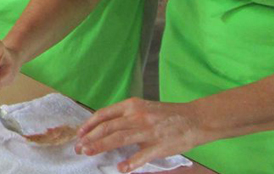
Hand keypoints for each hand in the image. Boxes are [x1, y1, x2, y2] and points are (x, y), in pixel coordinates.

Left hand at [75, 98, 206, 172]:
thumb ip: (126, 116)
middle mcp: (138, 116)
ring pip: (119, 138)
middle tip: (79, 147)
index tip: (79, 134)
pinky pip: (142, 155)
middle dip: (90, 137)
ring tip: (88, 152)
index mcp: (132, 106)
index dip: (89, 124)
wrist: (195, 119)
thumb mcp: (143, 108)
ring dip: (101, 146)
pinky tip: (120, 168)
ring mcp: (148, 131)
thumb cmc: (167, 115)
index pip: (104, 114)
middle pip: (108, 127)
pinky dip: (130, 162)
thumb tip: (105, 127)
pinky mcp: (159, 145)